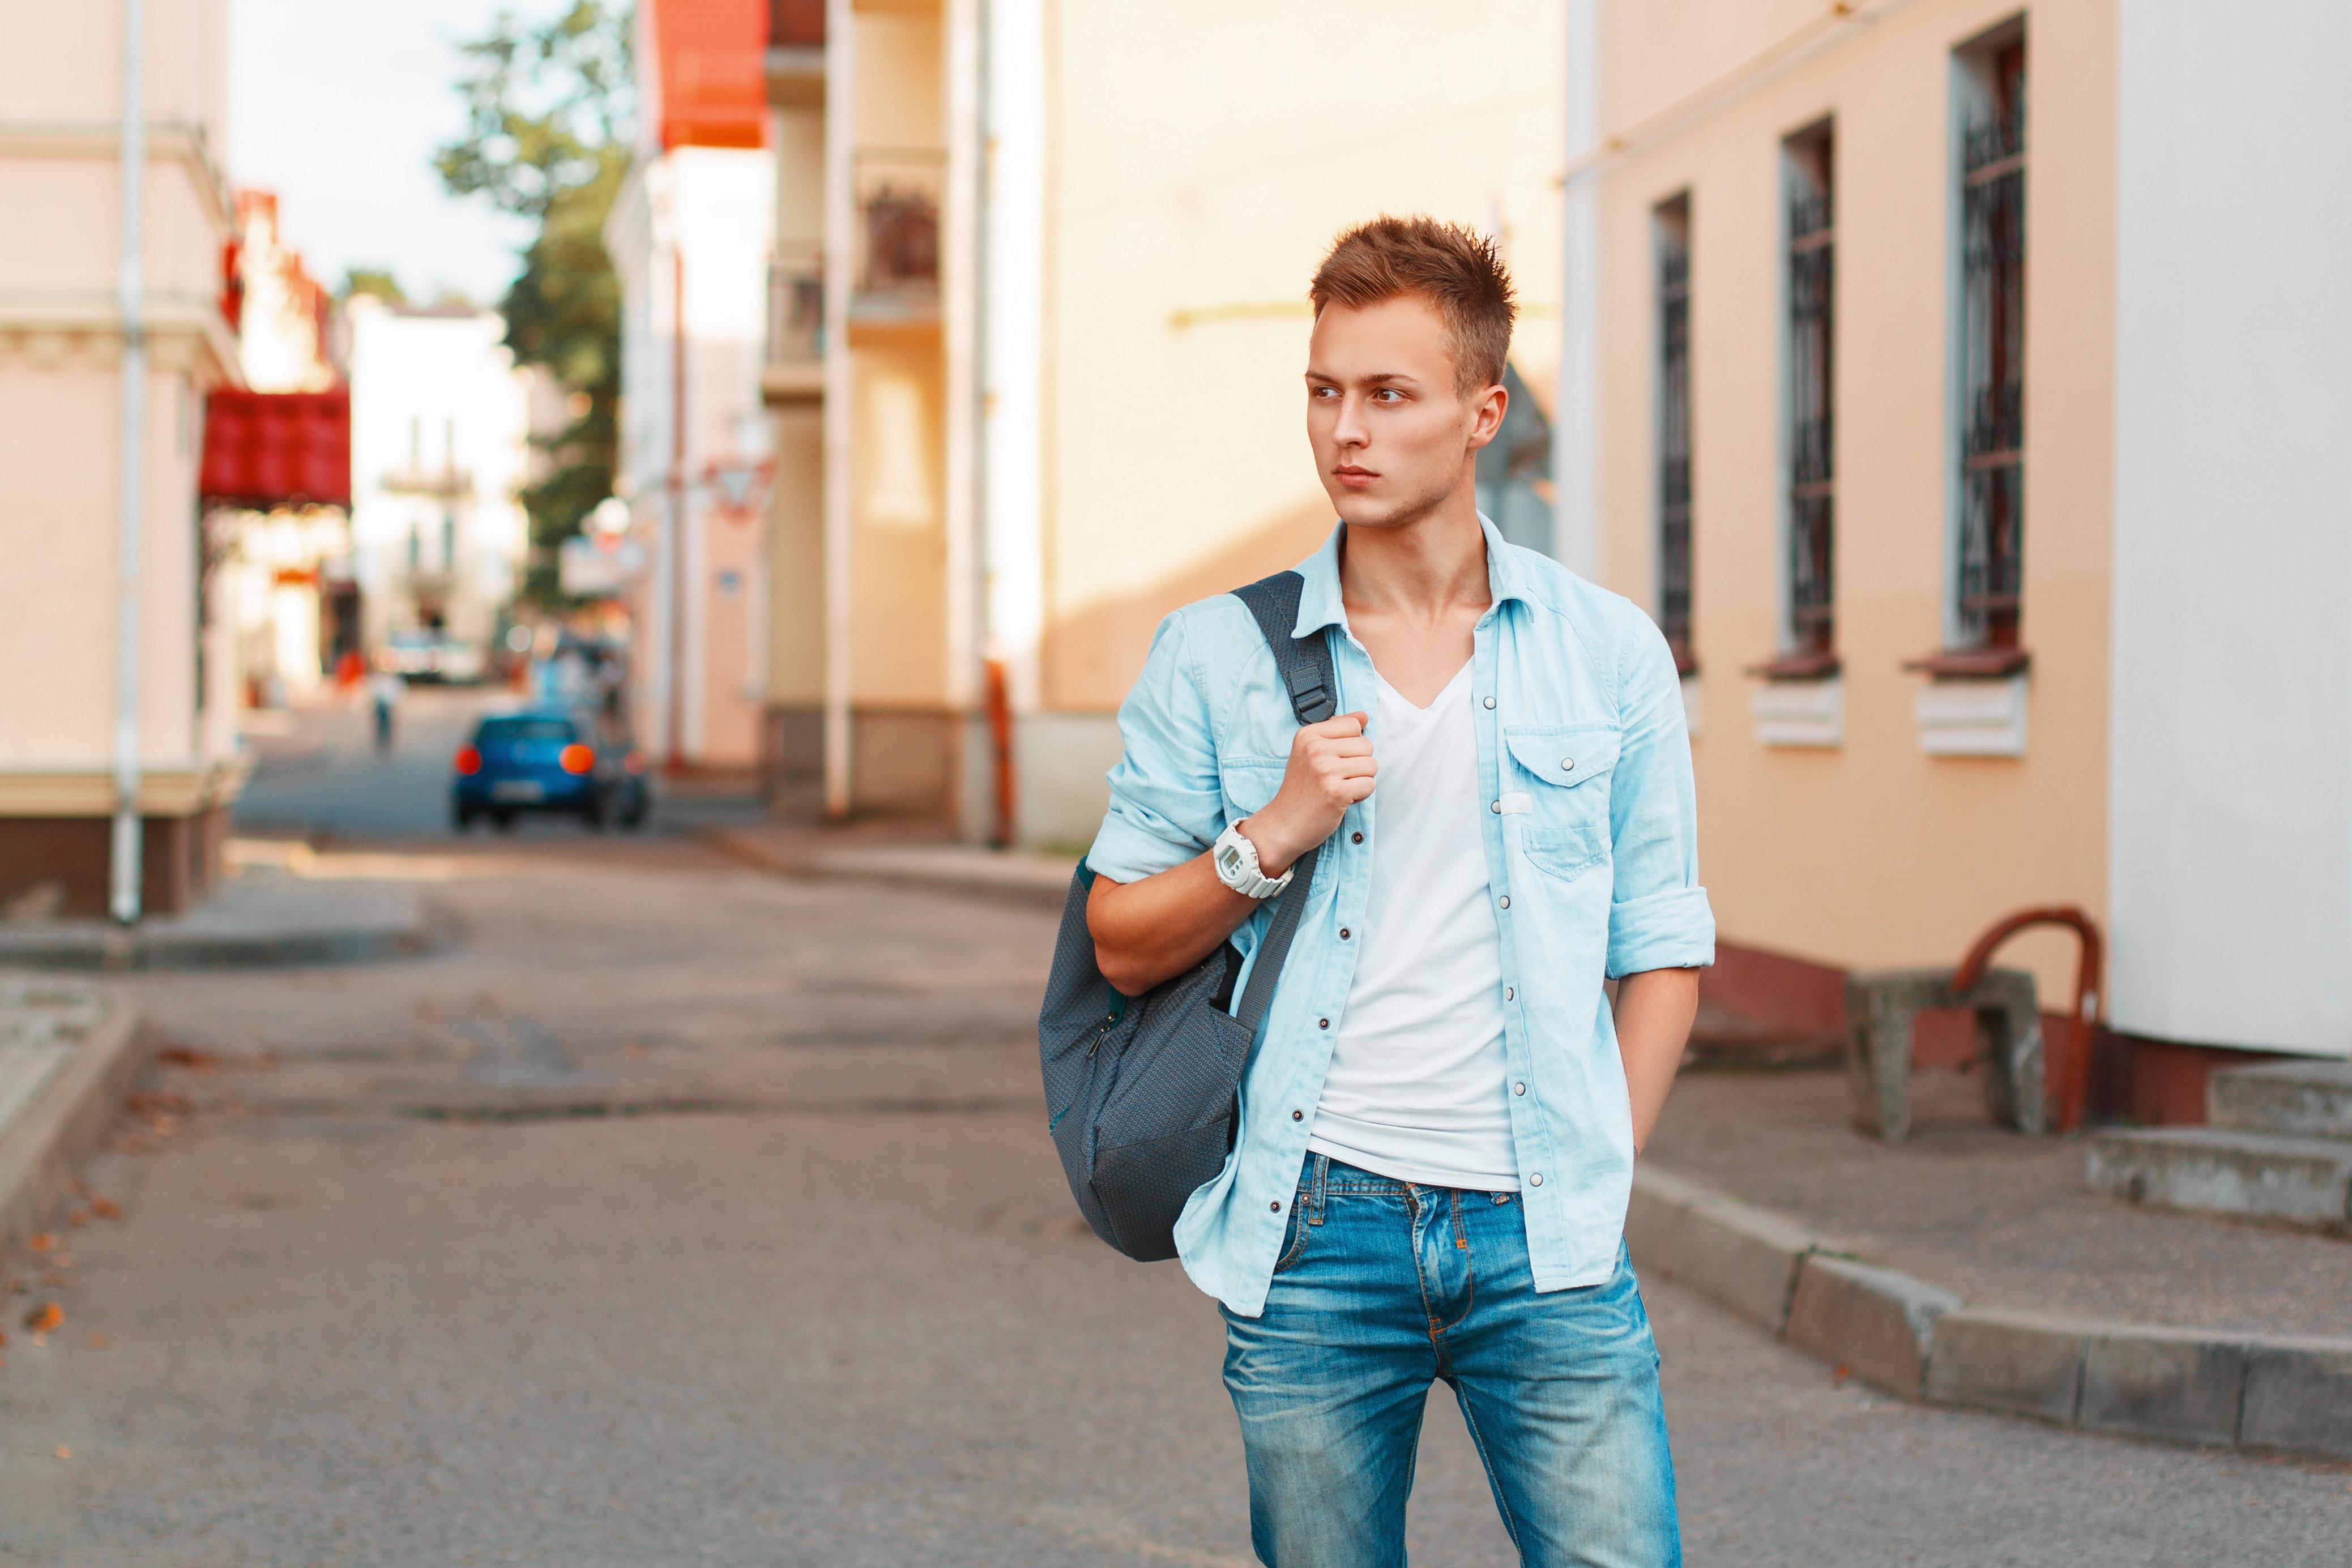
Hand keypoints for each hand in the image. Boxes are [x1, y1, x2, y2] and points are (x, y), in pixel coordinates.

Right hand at [1240, 712, 1374, 875]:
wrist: (1284, 824)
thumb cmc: (1301, 789)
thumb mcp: (1311, 752)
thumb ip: (1337, 731)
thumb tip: (1364, 716)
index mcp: (1308, 735)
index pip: (1354, 725)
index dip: (1351, 746)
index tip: (1333, 761)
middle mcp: (1315, 749)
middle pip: (1367, 745)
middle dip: (1359, 764)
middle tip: (1336, 779)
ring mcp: (1325, 770)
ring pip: (1372, 765)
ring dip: (1361, 781)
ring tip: (1339, 789)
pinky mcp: (1336, 792)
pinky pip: (1370, 785)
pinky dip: (1360, 796)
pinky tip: (1341, 800)